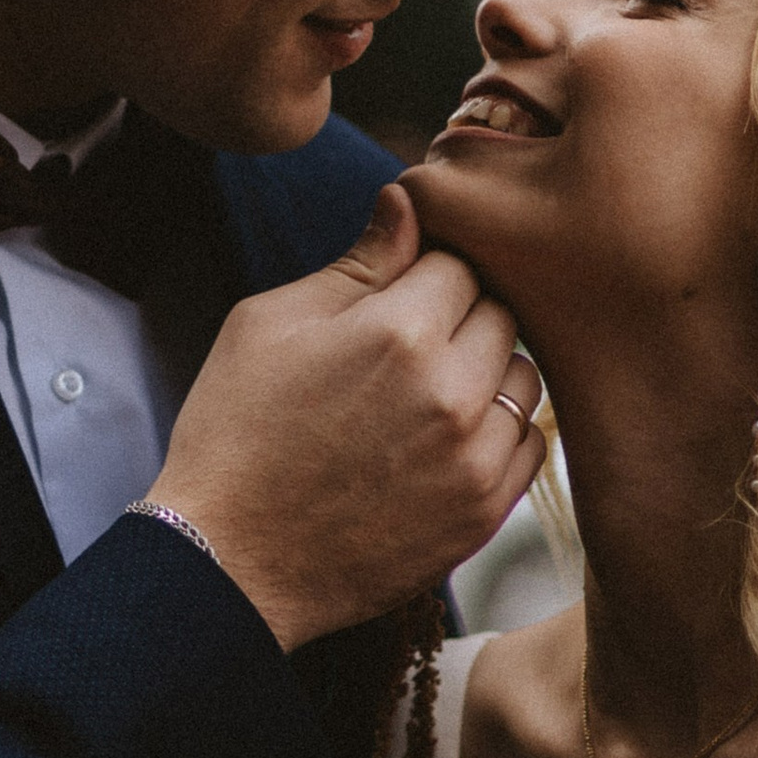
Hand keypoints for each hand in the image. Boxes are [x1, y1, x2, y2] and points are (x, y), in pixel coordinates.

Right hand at [148, 187, 546, 648]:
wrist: (227, 560)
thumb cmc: (236, 430)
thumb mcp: (273, 324)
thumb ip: (358, 261)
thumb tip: (409, 196)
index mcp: (398, 331)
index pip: (459, 260)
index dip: (426, 272)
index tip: (397, 295)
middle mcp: (450, 392)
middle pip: (503, 314)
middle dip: (462, 317)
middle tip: (406, 346)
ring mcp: (473, 459)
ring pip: (525, 378)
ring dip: (488, 373)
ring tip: (425, 393)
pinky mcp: (483, 514)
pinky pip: (530, 444)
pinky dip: (500, 432)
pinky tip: (445, 439)